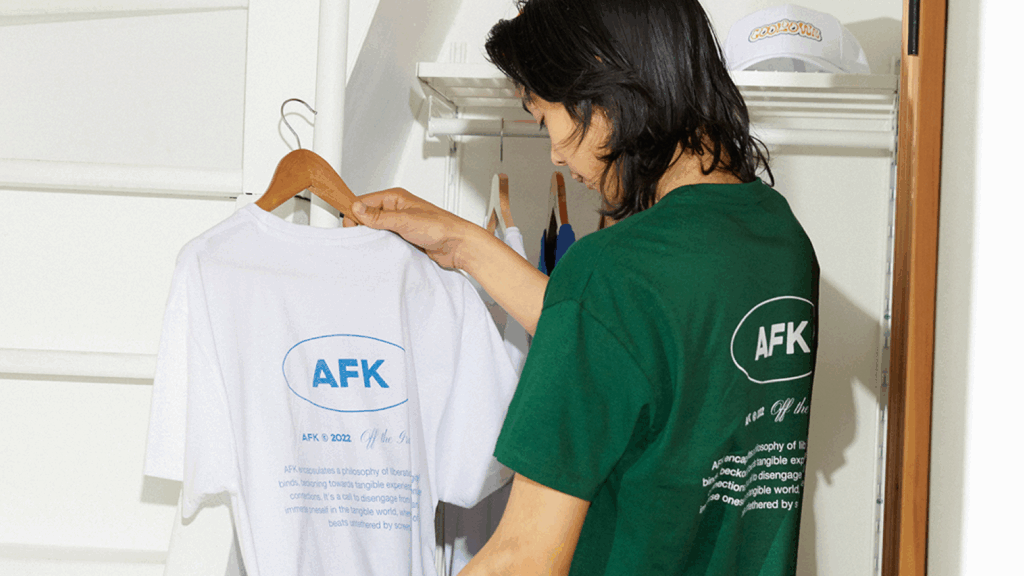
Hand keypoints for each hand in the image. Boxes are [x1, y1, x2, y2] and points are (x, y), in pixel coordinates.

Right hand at [345, 188, 477, 270]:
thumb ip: (379, 217)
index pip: (365, 202)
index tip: (351, 228)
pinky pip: (386, 242)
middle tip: (362, 239)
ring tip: (374, 245)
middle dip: (363, 227)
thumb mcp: (405, 220)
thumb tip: (358, 208)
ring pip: (376, 230)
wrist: (458, 245)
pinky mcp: (404, 239)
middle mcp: (396, 210)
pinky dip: (382, 247)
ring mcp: (400, 225)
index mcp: (395, 198)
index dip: (355, 214)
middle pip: (368, 217)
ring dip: (373, 238)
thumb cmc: (441, 227)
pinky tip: (383, 251)